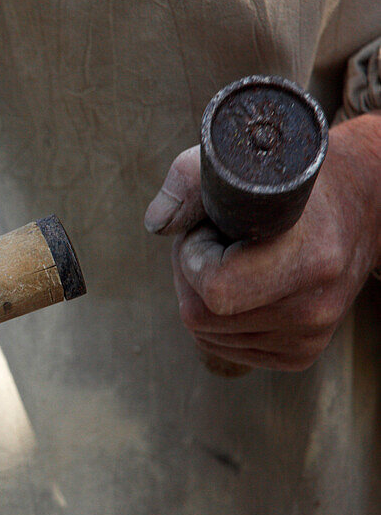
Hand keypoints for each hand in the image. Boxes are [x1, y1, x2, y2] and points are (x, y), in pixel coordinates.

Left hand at [144, 111, 380, 370]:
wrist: (356, 205)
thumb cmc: (286, 179)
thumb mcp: (236, 161)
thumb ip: (188, 182)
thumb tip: (157, 224)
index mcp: (310, 259)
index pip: (215, 291)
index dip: (193, 257)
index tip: (208, 228)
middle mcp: (315, 308)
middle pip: (200, 319)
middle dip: (190, 276)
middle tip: (214, 241)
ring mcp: (310, 336)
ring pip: (206, 336)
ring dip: (202, 296)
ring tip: (235, 258)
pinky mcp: (300, 353)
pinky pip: (223, 347)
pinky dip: (216, 318)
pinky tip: (243, 283)